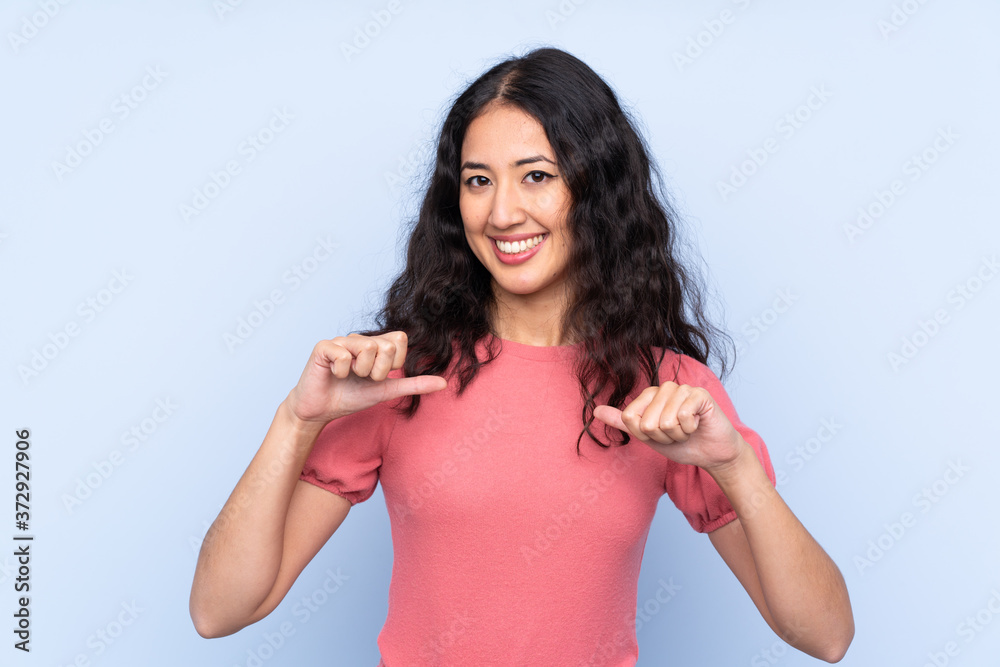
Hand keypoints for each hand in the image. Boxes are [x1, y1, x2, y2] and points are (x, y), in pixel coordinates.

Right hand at [285, 331, 446, 425]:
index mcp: (376, 345)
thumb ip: (414, 385)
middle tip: (364, 378)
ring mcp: (341, 340)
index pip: (400, 339)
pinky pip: (344, 355)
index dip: (395, 361)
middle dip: (379, 371)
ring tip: (349, 376)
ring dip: (361, 371)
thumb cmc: (351, 397)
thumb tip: (444, 383)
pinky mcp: (323, 346)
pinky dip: (342, 372)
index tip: (380, 375)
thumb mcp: (386, 390)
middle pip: (386, 345)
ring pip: (367, 348)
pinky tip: (334, 375)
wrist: (320, 410)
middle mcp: (360, 339)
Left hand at [593, 382, 745, 472]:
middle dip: (663, 437)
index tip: (660, 435)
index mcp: (648, 396)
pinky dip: (690, 428)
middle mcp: (663, 388)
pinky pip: (683, 415)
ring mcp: (682, 389)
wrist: (712, 453)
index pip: (630, 418)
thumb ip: (622, 422)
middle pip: (647, 422)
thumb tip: (595, 411)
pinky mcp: (699, 394)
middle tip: (677, 434)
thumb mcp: (647, 437)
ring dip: (678, 434)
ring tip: (687, 430)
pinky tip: (698, 424)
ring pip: (665, 421)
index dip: (646, 435)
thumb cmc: (682, 444)